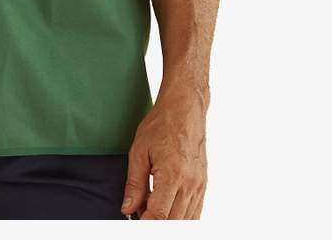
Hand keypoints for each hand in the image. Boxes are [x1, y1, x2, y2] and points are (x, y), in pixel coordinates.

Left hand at [121, 84, 207, 218]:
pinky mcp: (203, 184)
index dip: (145, 223)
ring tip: (150, 204)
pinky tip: (166, 205)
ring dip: (167, 220)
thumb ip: (134, 184)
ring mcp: (199, 186)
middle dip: (154, 222)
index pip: (159, 215)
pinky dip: (180, 216)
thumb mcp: (139, 151)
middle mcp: (190, 184)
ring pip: (185, 221)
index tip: (134, 220)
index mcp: (173, 175)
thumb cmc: (161, 125)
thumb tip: (128, 210)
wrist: (184, 109)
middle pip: (173, 222)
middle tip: (139, 210)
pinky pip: (195, 212)